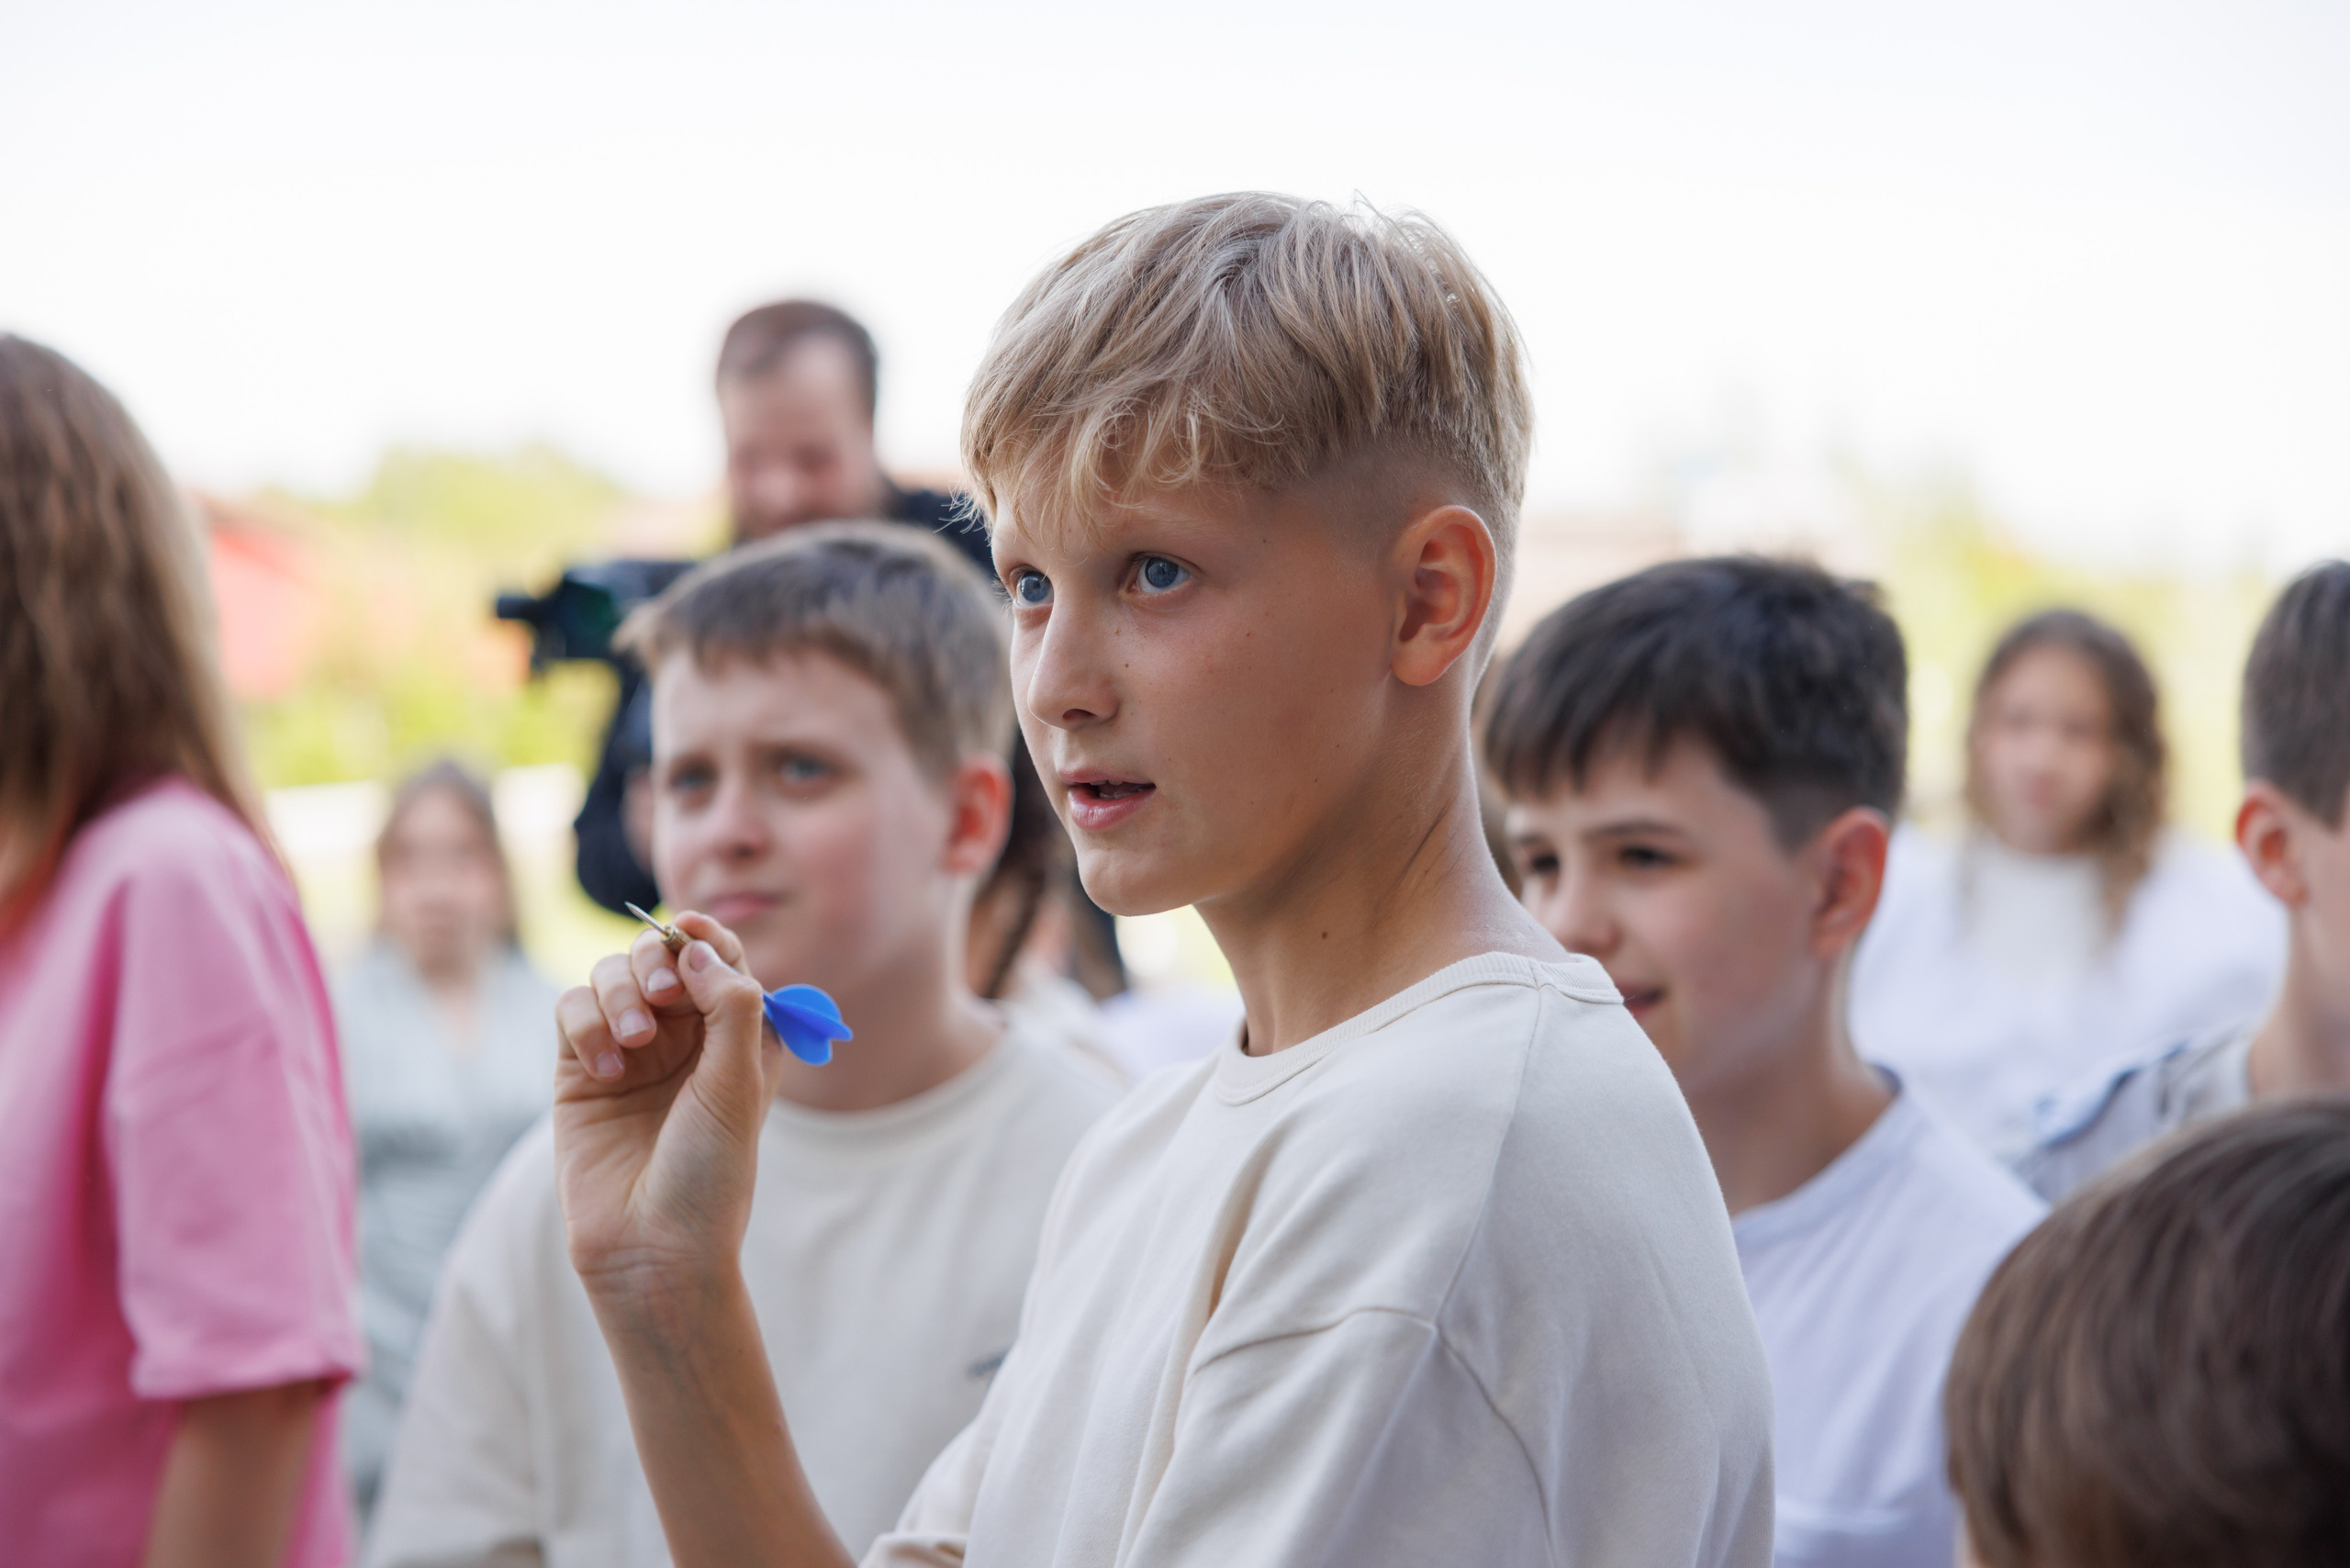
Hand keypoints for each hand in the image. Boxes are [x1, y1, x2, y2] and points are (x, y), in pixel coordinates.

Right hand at [552, 912, 778, 1314]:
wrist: (654, 1247)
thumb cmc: (711, 1172)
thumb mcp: (738, 1083)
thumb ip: (730, 1005)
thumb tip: (696, 946)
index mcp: (735, 1036)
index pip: (718, 958)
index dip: (704, 935)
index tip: (688, 927)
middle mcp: (682, 1038)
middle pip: (659, 956)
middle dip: (656, 959)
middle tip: (664, 992)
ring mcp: (629, 1052)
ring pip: (610, 976)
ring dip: (620, 992)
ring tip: (635, 1041)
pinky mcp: (578, 1071)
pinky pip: (572, 1011)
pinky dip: (586, 1023)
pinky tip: (605, 1068)